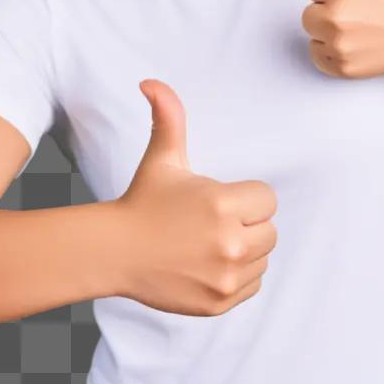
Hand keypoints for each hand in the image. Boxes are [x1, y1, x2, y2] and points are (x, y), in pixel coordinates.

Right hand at [113, 78, 278, 316]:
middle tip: (212, 222)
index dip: (245, 197)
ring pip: (263, 258)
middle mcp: (229, 242)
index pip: (267, 199)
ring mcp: (225, 276)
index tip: (219, 200)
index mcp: (221, 203)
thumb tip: (151, 82)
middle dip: (247, 223)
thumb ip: (168, 117)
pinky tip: (209, 264)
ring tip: (209, 243)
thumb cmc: (142, 201)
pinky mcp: (220, 301)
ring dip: (245, 250)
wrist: (113, 252)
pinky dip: (238, 276)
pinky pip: (253, 285)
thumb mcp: (161, 158)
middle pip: (270, 230)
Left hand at [300, 0, 383, 78]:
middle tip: (362, 10)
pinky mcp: (343, 66)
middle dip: (329, 9)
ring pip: (312, 34)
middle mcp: (336, 12)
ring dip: (328, 32)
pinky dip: (331, 54)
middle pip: (308, 10)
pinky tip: (358, 44)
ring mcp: (340, 42)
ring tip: (361, 26)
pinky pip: (317, 57)